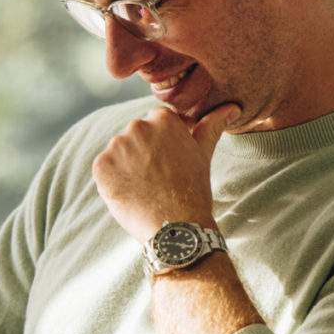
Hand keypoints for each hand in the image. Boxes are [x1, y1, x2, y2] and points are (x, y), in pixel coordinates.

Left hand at [92, 103, 240, 241]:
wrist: (175, 226)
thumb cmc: (192, 190)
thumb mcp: (203, 153)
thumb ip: (212, 125)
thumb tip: (232, 107)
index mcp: (163, 119)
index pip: (156, 123)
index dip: (162, 145)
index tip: (170, 162)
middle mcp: (137, 126)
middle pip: (136, 136)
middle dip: (144, 153)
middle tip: (158, 178)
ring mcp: (117, 146)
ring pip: (119, 152)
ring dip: (127, 166)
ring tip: (145, 187)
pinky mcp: (101, 166)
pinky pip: (105, 169)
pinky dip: (113, 180)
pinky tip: (130, 193)